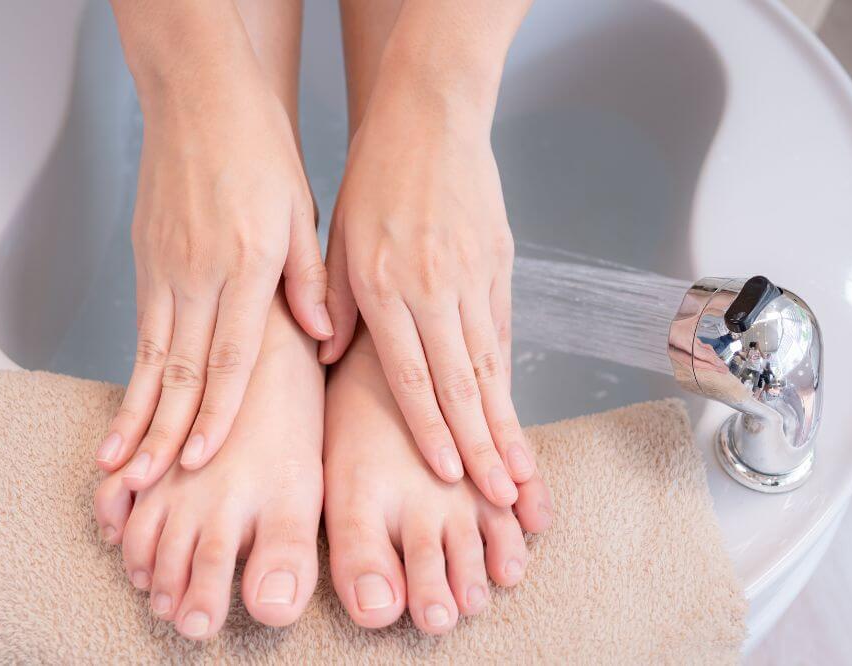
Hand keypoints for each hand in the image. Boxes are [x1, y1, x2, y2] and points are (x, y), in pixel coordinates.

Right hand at [95, 28, 330, 486]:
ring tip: (115, 465)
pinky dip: (132, 376)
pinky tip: (126, 407)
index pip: (228, 358)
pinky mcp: (145, 262)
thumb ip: (310, 279)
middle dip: (160, 436)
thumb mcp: (300, 211)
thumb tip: (321, 338)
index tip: (196, 463)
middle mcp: (196, 275)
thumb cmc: (259, 151)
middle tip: (141, 487)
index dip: (213, 416)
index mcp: (243, 265)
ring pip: (148, 358)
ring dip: (133, 416)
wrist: (199, 97)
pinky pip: (139, 331)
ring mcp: (163, 270)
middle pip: (177, 371)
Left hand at [321, 80, 533, 506]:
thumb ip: (333, 298)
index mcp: (388, 286)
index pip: (413, 375)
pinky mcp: (498, 266)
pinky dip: (506, 377)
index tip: (449, 475)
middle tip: (504, 498)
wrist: (431, 115)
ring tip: (521, 473)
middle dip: (484, 448)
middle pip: (463, 384)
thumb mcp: (338, 234)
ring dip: (505, 424)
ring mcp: (474, 279)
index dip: (432, 430)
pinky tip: (513, 411)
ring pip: (490, 366)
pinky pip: (501, 333)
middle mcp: (436, 290)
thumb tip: (330, 354)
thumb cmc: (375, 174)